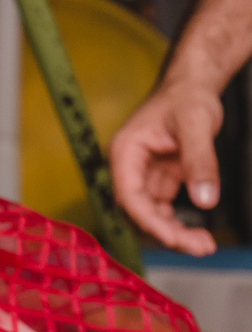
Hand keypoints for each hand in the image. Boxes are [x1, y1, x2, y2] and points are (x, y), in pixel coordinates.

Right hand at [110, 81, 222, 255]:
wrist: (192, 84)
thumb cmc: (187, 96)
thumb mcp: (197, 125)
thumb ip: (200, 162)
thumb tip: (205, 200)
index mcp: (125, 152)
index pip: (128, 195)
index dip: (148, 220)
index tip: (172, 238)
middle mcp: (129, 166)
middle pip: (138, 210)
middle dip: (166, 232)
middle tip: (200, 247)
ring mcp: (143, 174)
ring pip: (150, 213)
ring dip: (173, 232)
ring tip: (204, 245)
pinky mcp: (159, 177)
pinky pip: (163, 208)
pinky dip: (178, 223)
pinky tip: (199, 233)